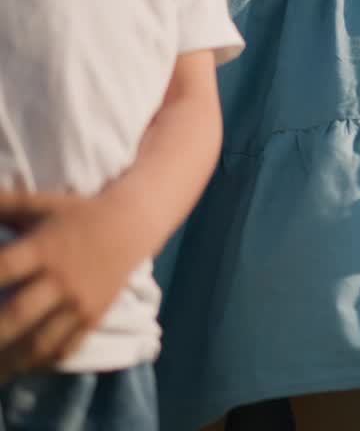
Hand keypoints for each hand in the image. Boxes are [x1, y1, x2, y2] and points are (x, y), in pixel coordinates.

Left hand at [0, 193, 142, 380]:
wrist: (132, 224)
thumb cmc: (78, 213)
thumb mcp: (40, 205)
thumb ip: (3, 205)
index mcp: (43, 248)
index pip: (2, 268)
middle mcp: (60, 279)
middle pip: (17, 315)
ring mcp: (78, 302)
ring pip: (40, 341)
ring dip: (11, 362)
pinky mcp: (93, 317)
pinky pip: (66, 348)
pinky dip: (41, 363)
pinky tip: (20, 369)